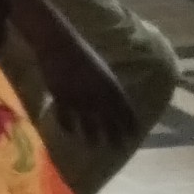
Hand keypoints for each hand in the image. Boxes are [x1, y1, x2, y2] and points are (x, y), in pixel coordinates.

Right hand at [41, 31, 141, 147]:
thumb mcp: (102, 69)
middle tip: (118, 147)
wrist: (60, 46)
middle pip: (110, 121)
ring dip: (92, 135)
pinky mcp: (61, 99)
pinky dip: (68, 126)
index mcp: (111, 87)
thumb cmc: (82, 53)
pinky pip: (66, 117)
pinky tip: (69, 131)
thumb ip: (108, 86)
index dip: (130, 124)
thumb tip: (114, 100)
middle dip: (115, 135)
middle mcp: (98, 97)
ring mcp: (79, 99)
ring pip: (88, 123)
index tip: (133, 135)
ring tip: (93, 144)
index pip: (125, 111)